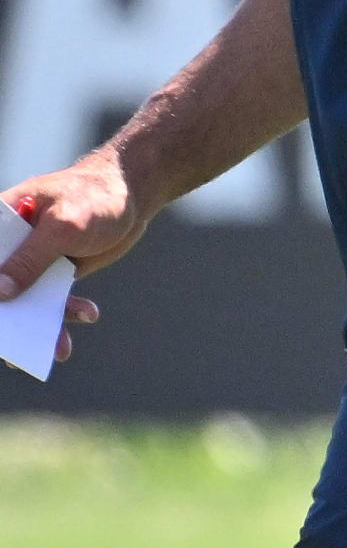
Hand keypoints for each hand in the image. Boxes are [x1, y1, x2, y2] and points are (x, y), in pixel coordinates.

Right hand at [6, 152, 140, 360]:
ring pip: (23, 301)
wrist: (132, 194)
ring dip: (39, 328)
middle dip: (6, 320)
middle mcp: (7, 246)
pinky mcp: (53, 273)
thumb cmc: (94, 198)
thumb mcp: (63, 226)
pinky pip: (51, 302)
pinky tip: (89, 315)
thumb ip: (30, 258)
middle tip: (14, 353)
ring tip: (59, 349)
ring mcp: (30, 261)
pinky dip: (66, 315)